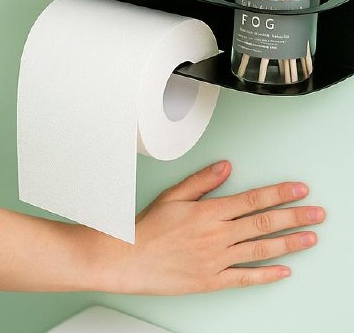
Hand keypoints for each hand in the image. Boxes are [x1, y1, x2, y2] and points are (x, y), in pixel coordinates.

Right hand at [101, 160, 324, 294]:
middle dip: (295, 216)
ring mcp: (217, 260)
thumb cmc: (148, 227)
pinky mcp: (213, 280)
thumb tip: (225, 168)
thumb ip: (201, 181)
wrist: (130, 258)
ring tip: (311, 237)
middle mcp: (217, 235)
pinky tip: (284, 270)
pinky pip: (246, 278)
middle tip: (317, 213)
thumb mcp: (172, 196)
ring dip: (289, 243)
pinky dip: (267, 275)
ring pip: (261, 249)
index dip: (279, 193)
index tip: (299, 189)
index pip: (252, 199)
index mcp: (208, 212)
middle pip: (263, 223)